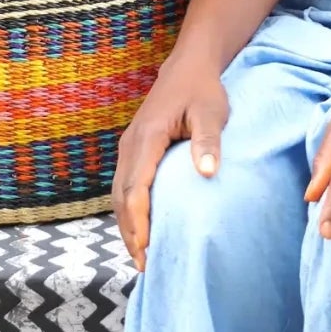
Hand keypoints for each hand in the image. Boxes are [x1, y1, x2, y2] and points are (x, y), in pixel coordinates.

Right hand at [111, 52, 228, 272]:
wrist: (188, 66)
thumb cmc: (203, 89)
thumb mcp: (211, 112)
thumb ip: (208, 141)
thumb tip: (207, 172)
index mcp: (147, 136)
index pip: (136, 186)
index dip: (140, 220)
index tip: (147, 248)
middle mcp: (131, 143)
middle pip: (122, 196)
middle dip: (130, 232)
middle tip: (144, 265)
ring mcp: (129, 146)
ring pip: (119, 194)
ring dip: (127, 225)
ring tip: (142, 257)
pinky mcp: (134, 149)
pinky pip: (124, 186)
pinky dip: (129, 211)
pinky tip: (141, 229)